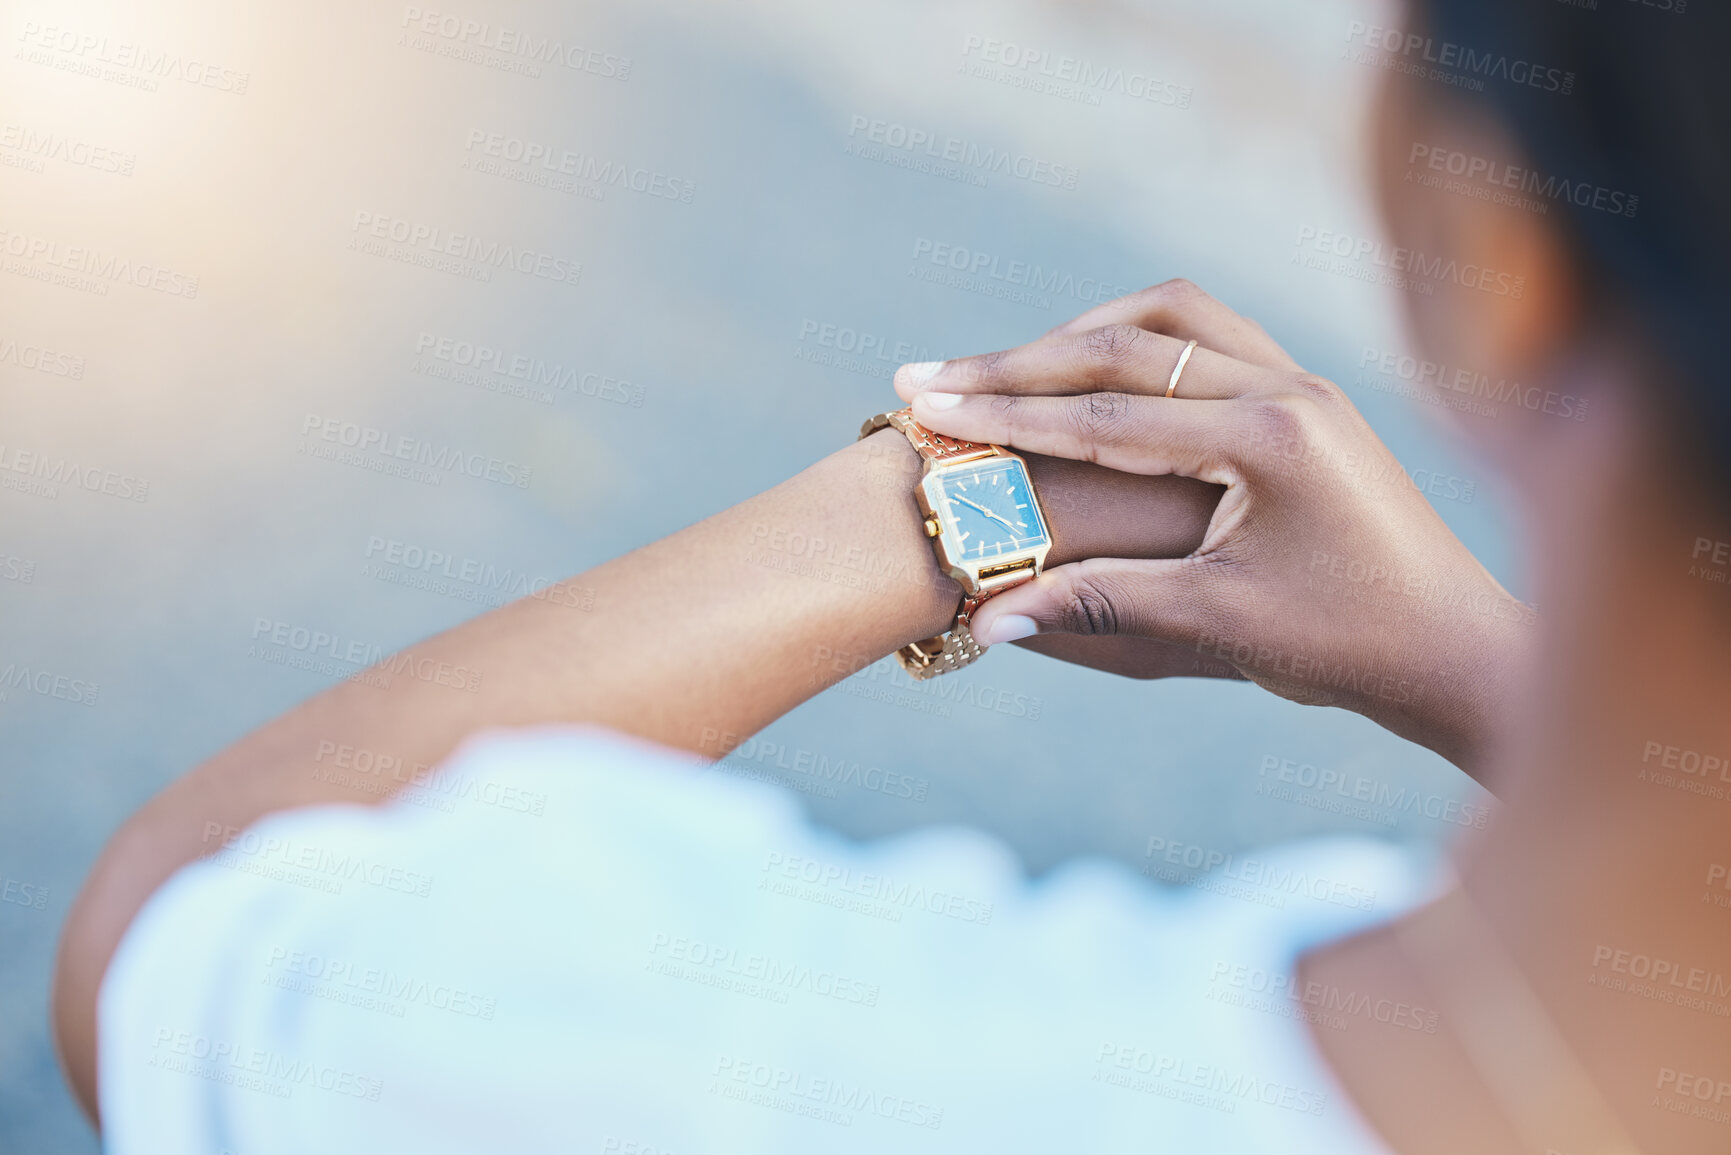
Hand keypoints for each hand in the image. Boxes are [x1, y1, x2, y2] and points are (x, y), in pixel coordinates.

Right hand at [894, 280, 1535, 776]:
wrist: (1453, 649)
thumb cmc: (1346, 645)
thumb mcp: (1214, 625)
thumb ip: (1098, 603)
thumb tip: (986, 620)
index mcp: (1267, 438)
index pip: (1105, 412)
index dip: (1003, 411)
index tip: (924, 401)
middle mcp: (1287, 388)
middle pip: (1126, 343)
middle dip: (1020, 361)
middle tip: (934, 376)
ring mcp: (1302, 384)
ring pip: (1171, 316)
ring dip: (1083, 334)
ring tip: (1008, 367)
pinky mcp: (1308, 398)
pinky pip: (1208, 337)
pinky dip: (1140, 343)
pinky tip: (1098, 374)